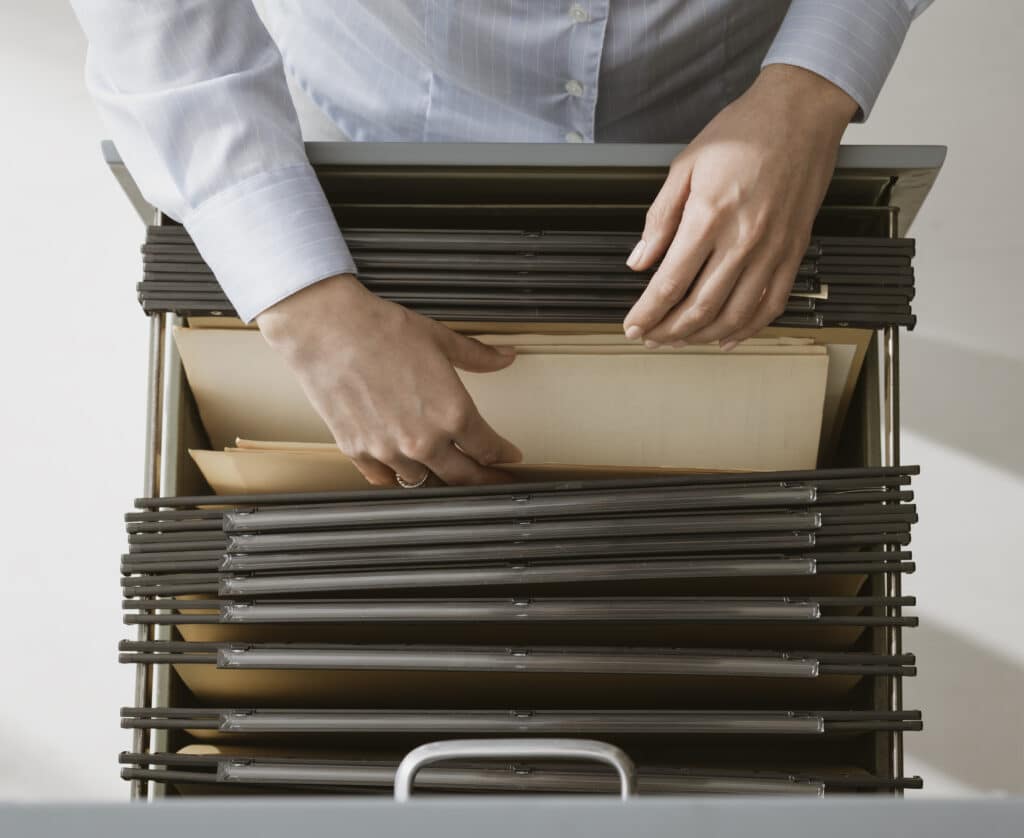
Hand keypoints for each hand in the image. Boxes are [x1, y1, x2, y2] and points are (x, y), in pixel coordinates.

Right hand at [257, 274, 521, 486]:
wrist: (326, 329)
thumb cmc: (381, 329)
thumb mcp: (439, 339)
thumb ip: (477, 355)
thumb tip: (505, 356)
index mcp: (453, 413)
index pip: (489, 449)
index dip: (504, 456)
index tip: (509, 457)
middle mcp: (424, 441)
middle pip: (462, 476)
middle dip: (482, 479)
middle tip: (490, 480)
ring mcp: (389, 451)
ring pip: (423, 479)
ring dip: (435, 473)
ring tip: (443, 467)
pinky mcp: (357, 451)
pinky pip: (384, 478)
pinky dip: (395, 474)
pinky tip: (402, 467)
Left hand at [623, 64, 858, 348]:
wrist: (800, 112)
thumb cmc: (743, 131)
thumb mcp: (685, 166)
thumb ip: (660, 218)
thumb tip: (639, 260)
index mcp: (709, 216)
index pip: (670, 282)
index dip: (648, 312)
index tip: (632, 326)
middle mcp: (743, 239)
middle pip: (700, 307)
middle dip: (669, 331)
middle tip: (650, 337)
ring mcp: (773, 249)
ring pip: (735, 314)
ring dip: (702, 336)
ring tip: (680, 340)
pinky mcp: (794, 252)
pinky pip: (772, 304)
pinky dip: (748, 329)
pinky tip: (727, 337)